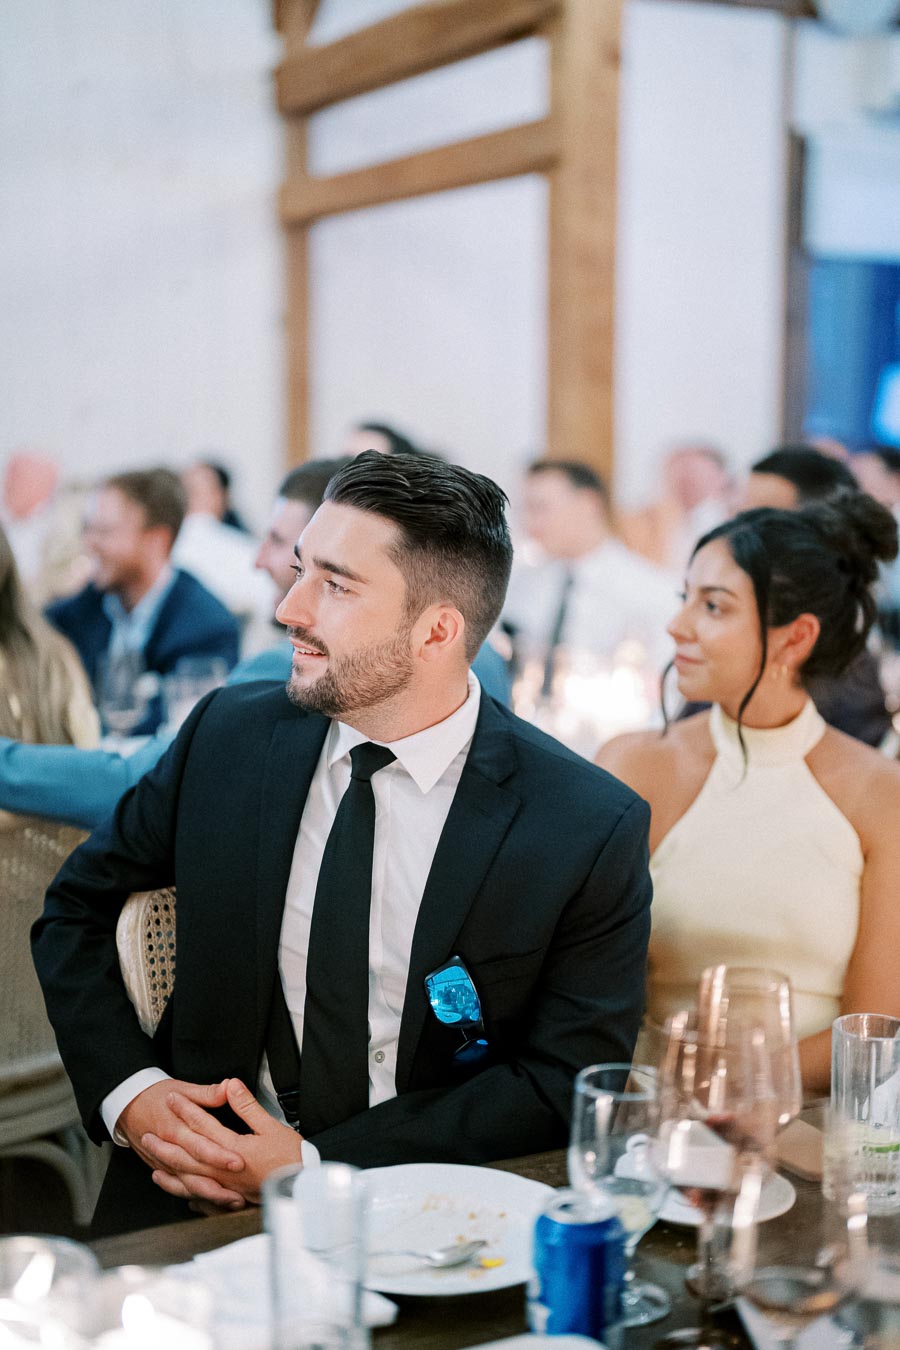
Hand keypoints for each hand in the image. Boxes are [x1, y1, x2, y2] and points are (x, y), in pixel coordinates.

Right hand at [119, 1078, 247, 1208]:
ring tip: (232, 1203)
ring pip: (187, 1185)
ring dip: (209, 1196)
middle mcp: (170, 1149)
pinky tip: (212, 1205)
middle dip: (218, 1184)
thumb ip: (207, 1093)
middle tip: (240, 1193)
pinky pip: (179, 1189)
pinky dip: (195, 1198)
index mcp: (176, 1128)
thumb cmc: (155, 1096)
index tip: (239, 1162)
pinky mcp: (163, 1170)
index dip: (219, 1156)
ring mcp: (165, 1163)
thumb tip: (228, 1087)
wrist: (127, 1106)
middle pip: (195, 1171)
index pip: (200, 1146)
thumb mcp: (182, 1088)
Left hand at [143, 1078, 302, 1204]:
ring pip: (190, 1180)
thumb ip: (247, 1107)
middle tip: (146, 1133)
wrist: (304, 1189)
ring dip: (170, 1171)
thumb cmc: (291, 1158)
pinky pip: (203, 1200)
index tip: (172, 1098)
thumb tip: (231, 1085)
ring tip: (154, 1164)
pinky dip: (189, 1195)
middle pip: (188, 1155)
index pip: (203, 1125)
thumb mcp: (271, 1126)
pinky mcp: (232, 1201)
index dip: (186, 1109)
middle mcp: (224, 1171)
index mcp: (233, 1149)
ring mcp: (225, 1189)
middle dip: (166, 1143)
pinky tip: (181, 1193)